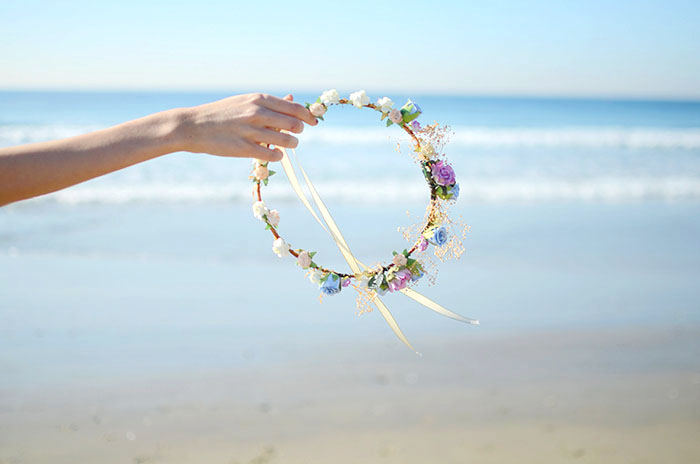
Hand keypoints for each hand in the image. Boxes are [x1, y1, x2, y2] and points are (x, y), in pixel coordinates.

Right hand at [177, 93, 316, 161]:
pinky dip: (278, 156)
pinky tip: (274, 154)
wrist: (193, 126)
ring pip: (288, 140)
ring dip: (290, 144)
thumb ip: (270, 103)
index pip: (295, 108)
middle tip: (293, 135)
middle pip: (295, 124)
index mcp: (259, 99)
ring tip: (284, 145)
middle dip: (299, 131)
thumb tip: (293, 100)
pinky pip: (274, 155)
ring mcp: (251, 130)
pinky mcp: (244, 148)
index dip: (308, 116)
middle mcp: (257, 112)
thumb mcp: (245, 102)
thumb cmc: (222, 114)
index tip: (313, 122)